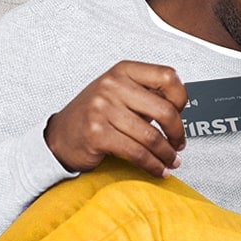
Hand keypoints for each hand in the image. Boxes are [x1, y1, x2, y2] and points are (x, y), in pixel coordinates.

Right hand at [44, 61, 187, 177]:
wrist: (60, 136)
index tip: (181, 112)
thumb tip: (181, 107)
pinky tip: (158, 169)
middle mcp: (112, 86)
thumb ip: (146, 94)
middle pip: (165, 110)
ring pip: (152, 136)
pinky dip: (153, 165)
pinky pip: (137, 153)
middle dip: (178, 133)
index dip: (181, 98)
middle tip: (179, 144)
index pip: (167, 77)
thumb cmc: (94, 115)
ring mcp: (103, 109)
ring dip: (167, 154)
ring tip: (170, 160)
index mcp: (123, 71)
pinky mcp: (98, 134)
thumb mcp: (119, 93)